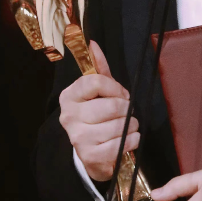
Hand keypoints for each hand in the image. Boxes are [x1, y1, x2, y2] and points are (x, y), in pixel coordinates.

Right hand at [58, 40, 138, 181]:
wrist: (91, 153)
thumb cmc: (96, 117)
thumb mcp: (97, 92)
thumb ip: (98, 68)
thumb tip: (93, 44)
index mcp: (70, 96)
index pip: (96, 82)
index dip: (115, 87)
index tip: (121, 94)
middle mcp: (69, 116)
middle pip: (111, 105)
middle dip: (127, 108)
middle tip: (127, 112)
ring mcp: (78, 138)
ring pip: (118, 126)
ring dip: (132, 125)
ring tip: (129, 126)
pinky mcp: (89, 156)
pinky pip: (120, 144)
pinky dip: (132, 140)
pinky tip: (130, 138)